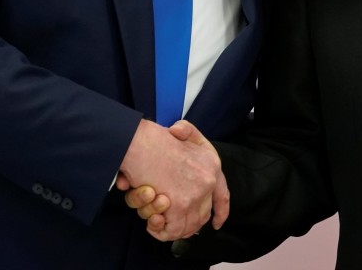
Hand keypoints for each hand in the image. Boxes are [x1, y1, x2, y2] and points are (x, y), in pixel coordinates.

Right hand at [118, 120, 228, 240]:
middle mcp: (208, 181)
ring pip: (188, 226)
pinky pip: (172, 230)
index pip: (222, 195)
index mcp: (211, 163)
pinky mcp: (178, 207)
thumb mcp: (180, 130)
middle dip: (188, 225)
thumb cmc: (152, 138)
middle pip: (202, 215)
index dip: (220, 212)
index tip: (216, 223)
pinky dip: (159, 230)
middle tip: (170, 224)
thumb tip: (178, 132)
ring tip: (155, 219)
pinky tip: (151, 224)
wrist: (139, 143)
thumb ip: (186, 131)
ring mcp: (194, 195)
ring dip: (170, 227)